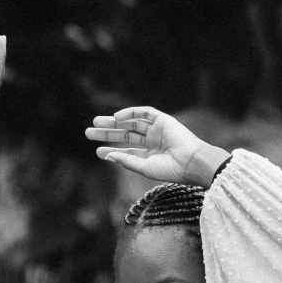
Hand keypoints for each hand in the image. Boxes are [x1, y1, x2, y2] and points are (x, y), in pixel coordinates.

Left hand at [85, 106, 227, 184]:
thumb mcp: (144, 168)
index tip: (97, 151)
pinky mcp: (163, 120)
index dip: (112, 150)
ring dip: (114, 122)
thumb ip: (127, 161)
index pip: (127, 151)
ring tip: (96, 123)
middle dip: (108, 134)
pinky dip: (130, 113)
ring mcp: (158, 130)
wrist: (192, 162)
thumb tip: (108, 156)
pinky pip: (144, 113)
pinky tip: (116, 118)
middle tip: (89, 133)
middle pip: (126, 135)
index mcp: (151, 156)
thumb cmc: (171, 170)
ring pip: (131, 123)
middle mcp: (153, 141)